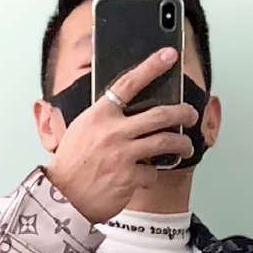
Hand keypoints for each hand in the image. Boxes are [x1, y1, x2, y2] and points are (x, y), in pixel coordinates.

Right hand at [44, 47, 198, 223]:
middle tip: (190, 115)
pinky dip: (152, 175)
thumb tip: (128, 108)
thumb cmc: (71, 164)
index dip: (151, 66)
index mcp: (98, 115)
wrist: (62, 197)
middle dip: (183, 113)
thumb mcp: (81, 130)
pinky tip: (144, 177)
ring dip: (182, 143)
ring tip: (185, 146)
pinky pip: (153, 172)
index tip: (168, 55)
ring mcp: (122, 154)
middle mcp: (112, 131)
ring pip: (166, 141)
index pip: (128, 83)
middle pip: (160, 114)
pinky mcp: (130, 176)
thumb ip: (105, 117)